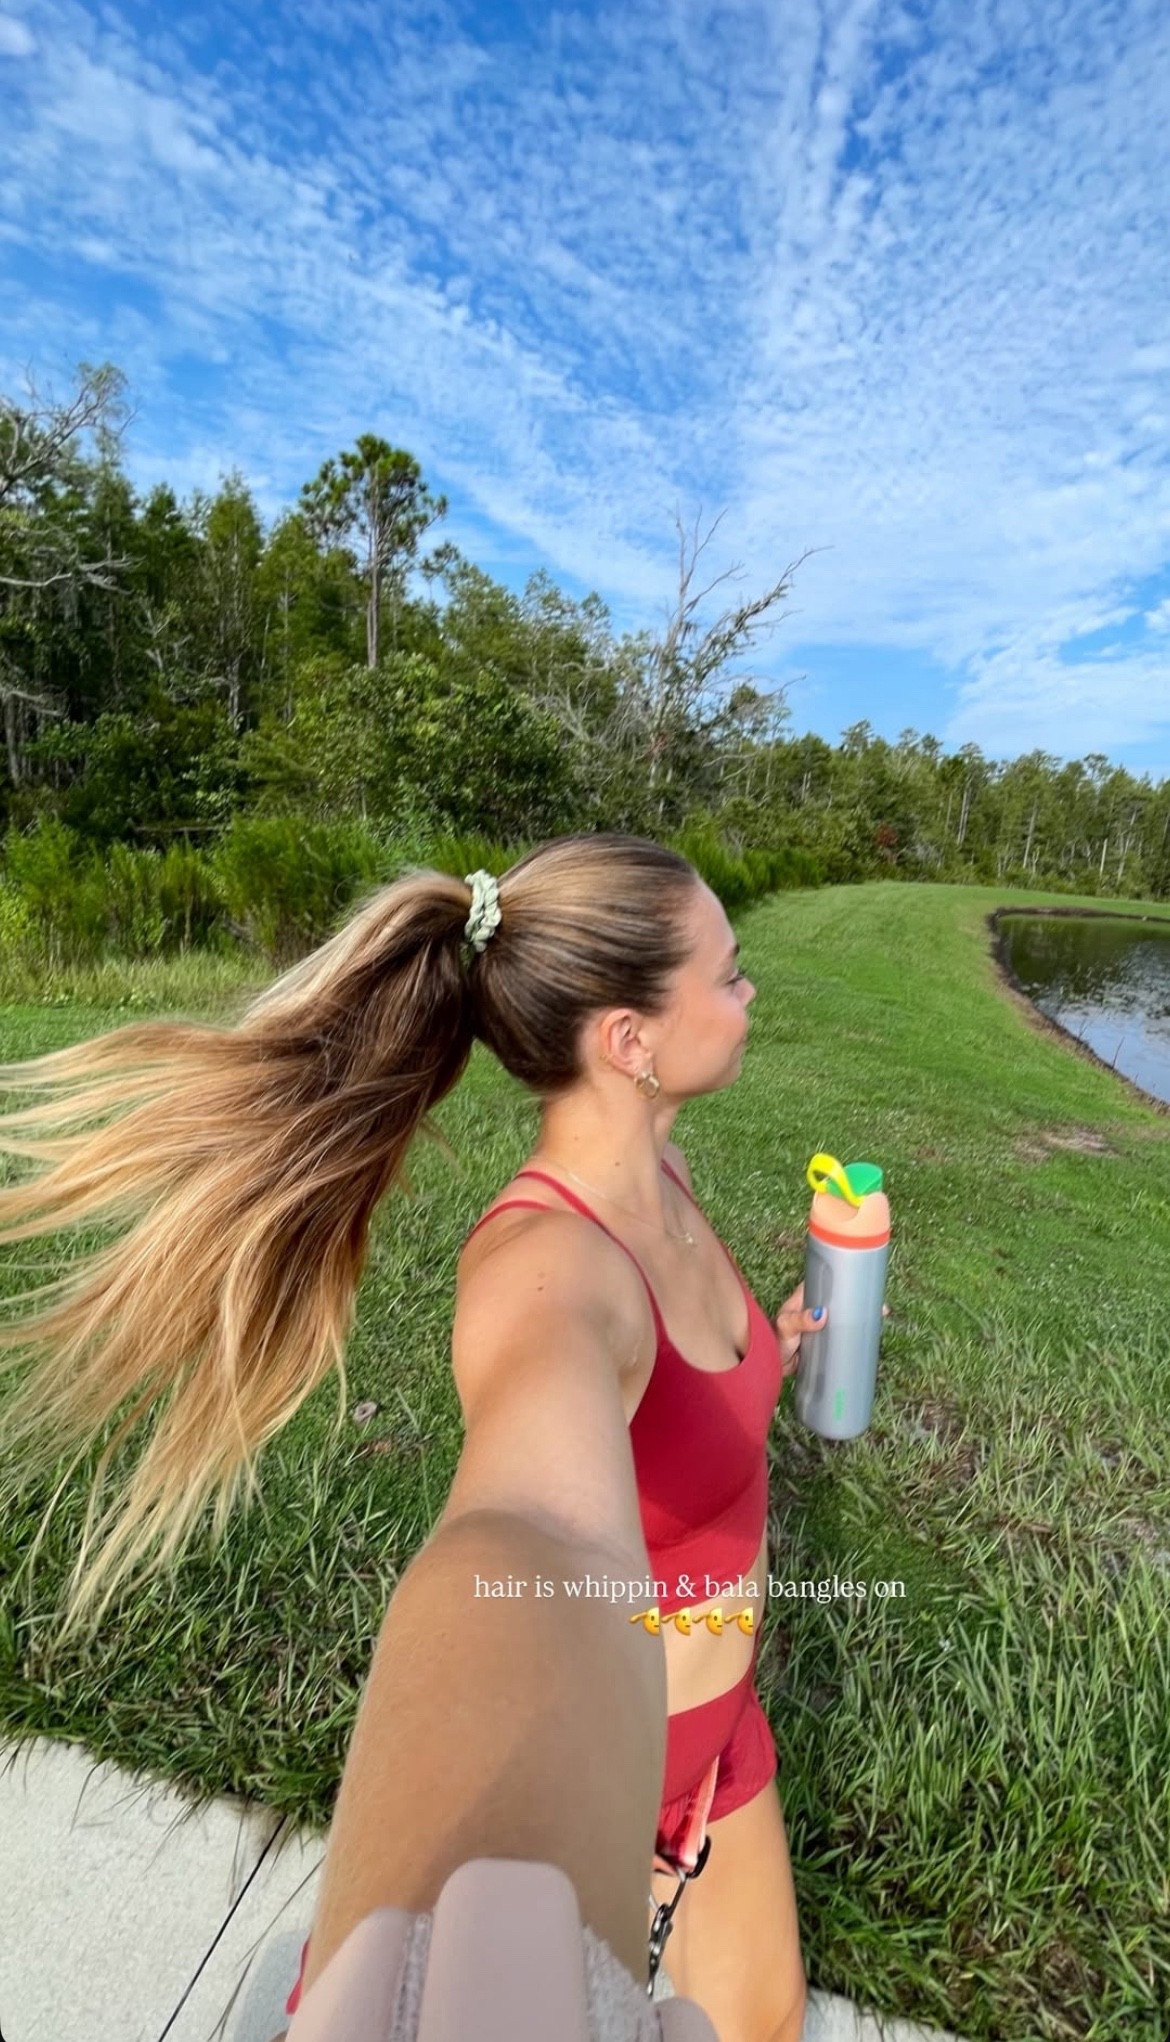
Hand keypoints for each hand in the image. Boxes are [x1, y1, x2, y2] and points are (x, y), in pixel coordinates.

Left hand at [774, 1282, 889, 1379]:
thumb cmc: (775, 1340)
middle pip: (842, 1299)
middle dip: (861, 1300)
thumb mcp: (787, 1327)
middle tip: (879, 1306)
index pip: (828, 1281)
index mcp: (807, 1296)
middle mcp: (817, 1306)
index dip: (846, 1280)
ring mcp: (824, 1323)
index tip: (864, 1282)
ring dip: (861, 1316)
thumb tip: (821, 1314)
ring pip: (845, 1316)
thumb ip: (800, 1320)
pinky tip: (869, 1335)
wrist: (773, 1365)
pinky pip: (844, 1332)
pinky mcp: (827, 1338)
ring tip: (880, 1317)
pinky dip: (856, 1332)